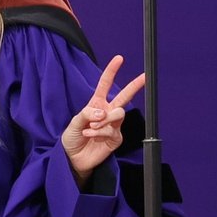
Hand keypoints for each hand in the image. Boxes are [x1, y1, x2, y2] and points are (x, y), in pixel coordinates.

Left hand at [61, 56, 144, 183]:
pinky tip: (91, 136)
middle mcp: (107, 113)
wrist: (72, 158)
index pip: (105, 85)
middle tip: (145, 76)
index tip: (119, 58)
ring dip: (103, 120)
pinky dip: (100, 132)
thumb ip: (87, 114)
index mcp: (96, 104)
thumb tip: (102, 112)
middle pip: (124, 96)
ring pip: (118, 114)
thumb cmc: (72, 139)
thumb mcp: (74, 123)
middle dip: (135, 85)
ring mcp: (113, 125)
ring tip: (91, 127)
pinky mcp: (116, 138)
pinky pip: (112, 130)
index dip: (111, 71)